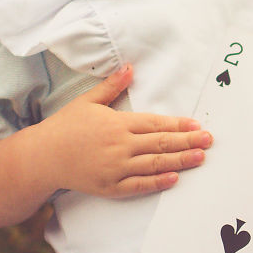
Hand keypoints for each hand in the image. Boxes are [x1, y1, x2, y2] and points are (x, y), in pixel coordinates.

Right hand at [45, 63, 212, 199]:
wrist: (43, 156)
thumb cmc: (65, 126)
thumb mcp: (88, 101)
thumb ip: (112, 86)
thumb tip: (130, 67)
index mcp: (117, 123)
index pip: (155, 123)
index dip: (178, 124)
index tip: (196, 125)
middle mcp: (119, 145)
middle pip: (160, 143)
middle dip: (187, 141)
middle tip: (209, 140)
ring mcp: (115, 167)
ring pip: (154, 164)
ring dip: (179, 161)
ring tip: (200, 158)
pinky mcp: (109, 186)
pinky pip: (138, 185)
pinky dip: (157, 182)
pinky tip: (174, 179)